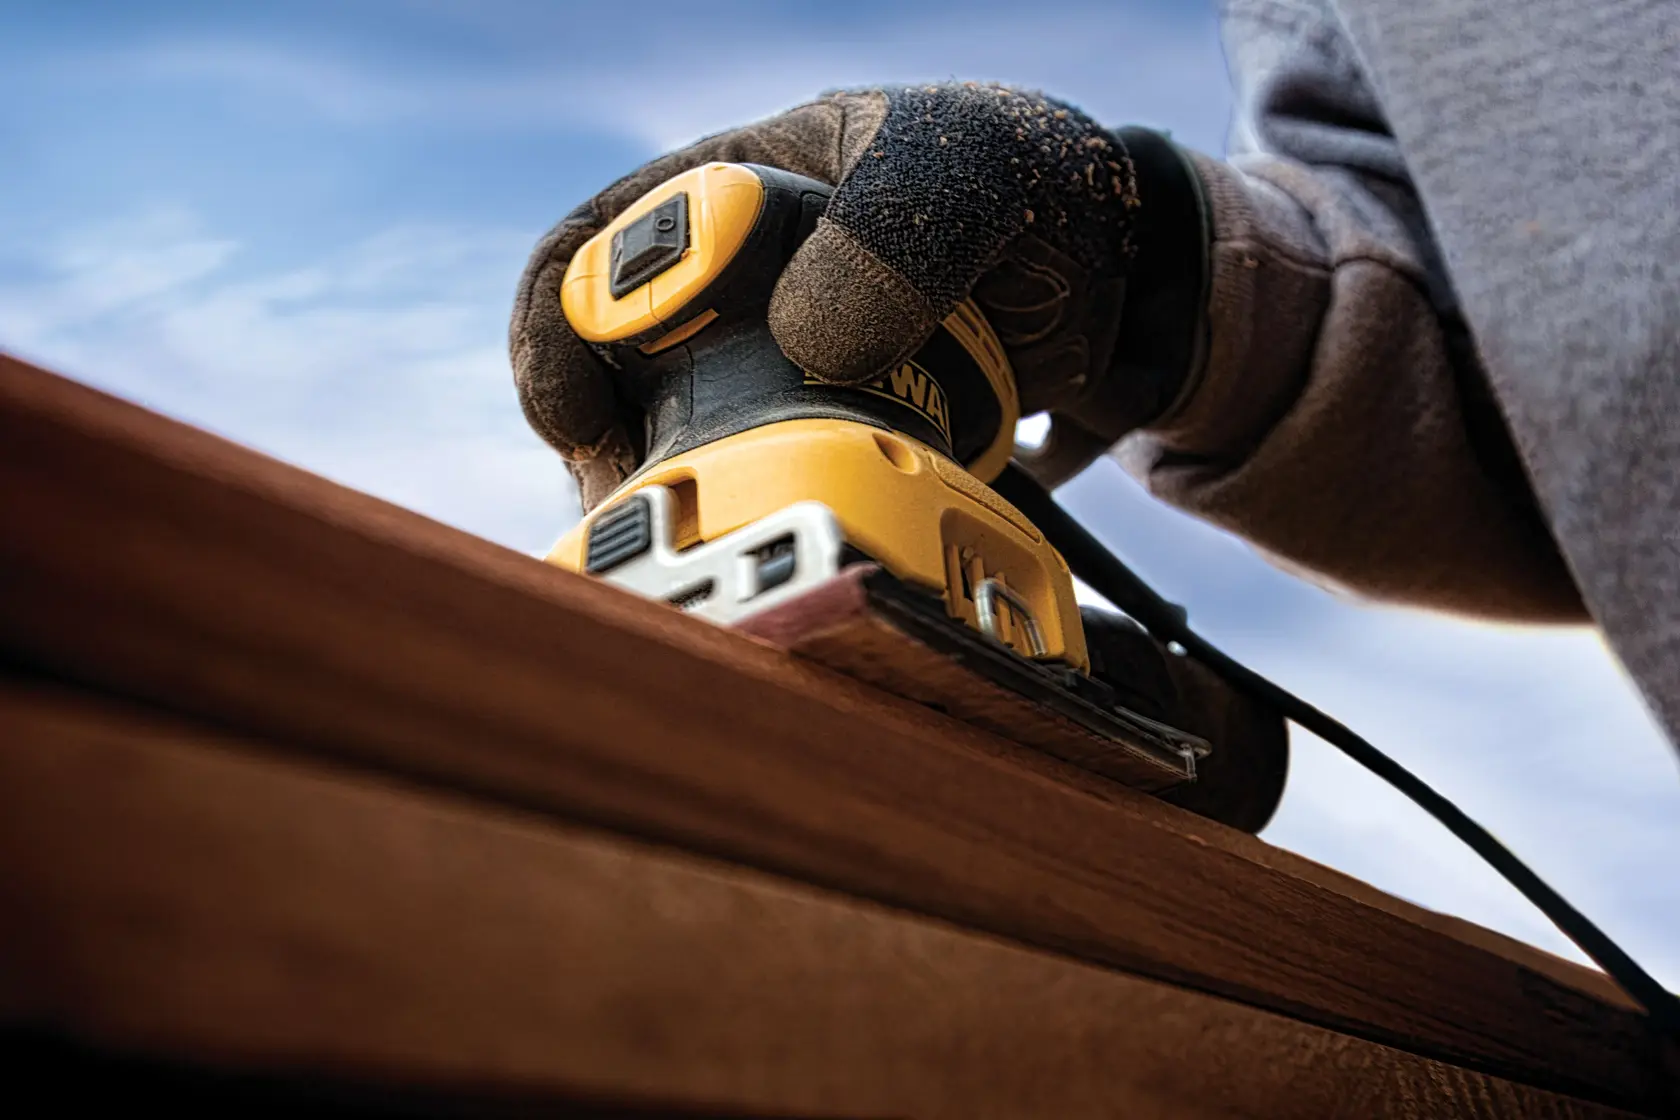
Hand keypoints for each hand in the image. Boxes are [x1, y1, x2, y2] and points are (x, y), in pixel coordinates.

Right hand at [510, 82, 1208, 507]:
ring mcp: (778, 367)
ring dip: (667, 496)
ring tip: (691, 545)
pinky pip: (757, 485)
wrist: (1128, 282)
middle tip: (631, 509)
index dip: (560, 334)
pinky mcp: (824, 439)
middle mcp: (737, 283)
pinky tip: (769, 551)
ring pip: (673, 435)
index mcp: (736, 188)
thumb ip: (896, 231)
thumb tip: (809, 341)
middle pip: (611, 363)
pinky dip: (749, 525)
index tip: (587, 418)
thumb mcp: (972, 173)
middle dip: (600, 440)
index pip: (592, 251)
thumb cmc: (1042, 194)